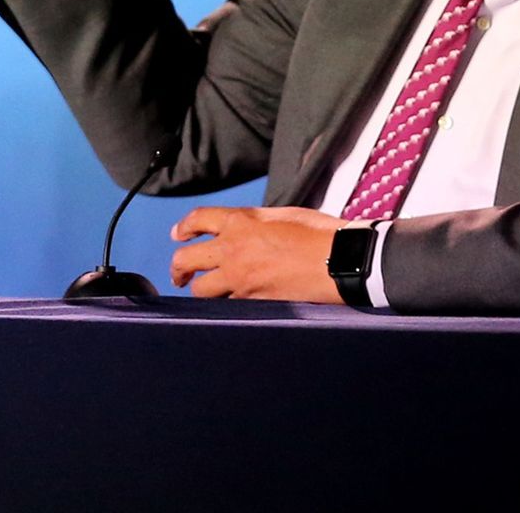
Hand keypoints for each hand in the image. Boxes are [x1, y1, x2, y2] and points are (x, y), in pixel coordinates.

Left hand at [169, 206, 347, 302]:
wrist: (341, 261)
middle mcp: (233, 250)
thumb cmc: (320, 234)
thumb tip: (242, 225)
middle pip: (186, 259)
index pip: (197, 220)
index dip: (183, 227)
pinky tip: (229, 303)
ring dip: (200, 289)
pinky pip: (228, 305)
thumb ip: (255, 219)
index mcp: (241, 222)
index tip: (178, 235)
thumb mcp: (283, 214)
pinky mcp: (254, 302)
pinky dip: (226, 304)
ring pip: (202, 290)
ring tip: (202, 291)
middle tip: (179, 274)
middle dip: (178, 267)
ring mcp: (241, 279)